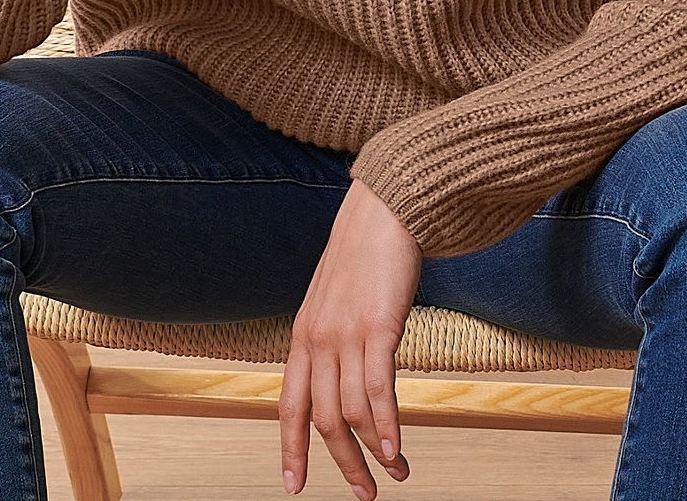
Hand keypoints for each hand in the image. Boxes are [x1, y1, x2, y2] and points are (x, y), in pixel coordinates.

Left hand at [279, 178, 420, 498]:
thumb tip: (343, 378)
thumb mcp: (334, 303)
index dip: (290, 448)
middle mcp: (317, 341)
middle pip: (322, 421)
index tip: (292, 485)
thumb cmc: (364, 257)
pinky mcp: (377, 327)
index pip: (289, 405)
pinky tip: (396, 450)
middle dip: (342, 464)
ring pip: (351, 414)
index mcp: (302, 337)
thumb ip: (332, 340)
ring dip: (374, 455)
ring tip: (396, 473)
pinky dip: (387, 428)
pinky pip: (378, 391)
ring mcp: (345, 335)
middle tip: (364, 494)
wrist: (382, 213)